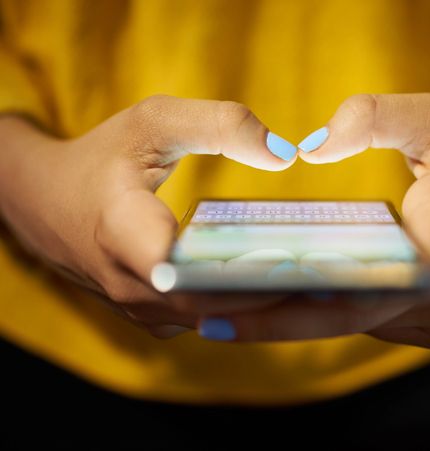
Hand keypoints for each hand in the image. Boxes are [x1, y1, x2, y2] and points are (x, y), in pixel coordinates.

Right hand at [0, 95, 297, 337]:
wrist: (45, 202)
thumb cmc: (102, 158)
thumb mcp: (154, 121)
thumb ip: (220, 124)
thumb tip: (286, 154)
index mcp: (123, 232)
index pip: (192, 271)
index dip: (248, 272)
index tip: (304, 262)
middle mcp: (131, 286)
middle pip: (215, 304)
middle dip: (276, 294)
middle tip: (339, 278)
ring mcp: (141, 309)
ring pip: (215, 319)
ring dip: (266, 306)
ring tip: (324, 286)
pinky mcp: (152, 317)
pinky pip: (206, 319)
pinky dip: (244, 308)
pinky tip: (284, 289)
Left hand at [205, 93, 429, 349]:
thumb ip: (375, 117)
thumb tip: (311, 147)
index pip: (369, 281)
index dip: (298, 299)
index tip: (234, 302)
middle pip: (347, 316)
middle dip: (274, 319)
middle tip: (204, 316)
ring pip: (356, 325)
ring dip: (297, 319)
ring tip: (230, 309)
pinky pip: (372, 324)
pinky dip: (330, 314)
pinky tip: (286, 301)